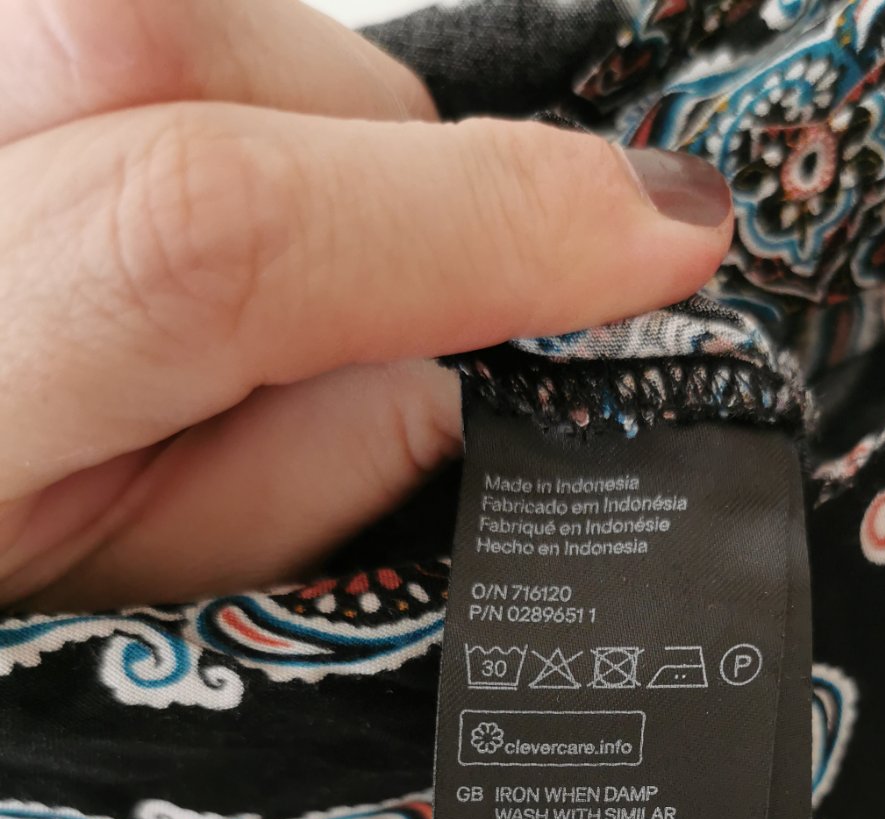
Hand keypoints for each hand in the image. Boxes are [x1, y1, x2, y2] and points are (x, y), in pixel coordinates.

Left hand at [0, 0, 731, 610]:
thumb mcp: (144, 596)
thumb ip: (309, 485)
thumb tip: (474, 352)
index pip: (210, 234)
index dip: (467, 219)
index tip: (662, 233)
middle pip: (175, 52)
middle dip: (373, 156)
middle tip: (379, 296)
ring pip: (161, 4)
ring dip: (279, 111)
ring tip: (226, 270)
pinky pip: (124, 19)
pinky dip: (207, 84)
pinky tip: (159, 190)